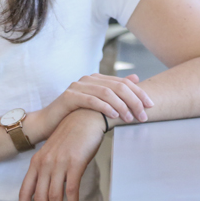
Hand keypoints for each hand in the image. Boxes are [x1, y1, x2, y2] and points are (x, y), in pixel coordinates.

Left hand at [18, 109, 104, 200]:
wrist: (84, 117)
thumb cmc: (70, 137)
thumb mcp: (53, 153)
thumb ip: (47, 170)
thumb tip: (46, 193)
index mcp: (36, 162)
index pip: (25, 190)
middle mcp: (44, 163)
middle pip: (39, 198)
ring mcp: (59, 163)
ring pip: (54, 197)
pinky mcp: (74, 163)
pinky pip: (70, 190)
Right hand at [31, 73, 151, 142]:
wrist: (48, 122)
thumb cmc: (74, 115)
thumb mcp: (98, 104)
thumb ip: (115, 91)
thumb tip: (136, 78)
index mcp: (96, 79)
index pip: (123, 82)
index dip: (139, 93)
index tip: (151, 106)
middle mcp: (87, 79)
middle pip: (117, 86)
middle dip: (134, 101)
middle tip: (143, 116)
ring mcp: (77, 86)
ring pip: (106, 92)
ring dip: (122, 106)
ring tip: (130, 118)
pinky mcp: (69, 96)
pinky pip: (91, 100)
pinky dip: (105, 107)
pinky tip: (114, 116)